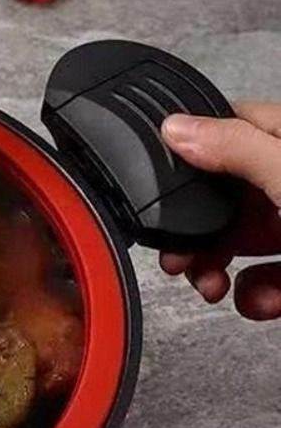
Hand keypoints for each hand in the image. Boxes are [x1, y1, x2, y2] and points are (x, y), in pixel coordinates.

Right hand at [160, 102, 280, 318]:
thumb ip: (237, 151)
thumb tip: (176, 127)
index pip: (231, 127)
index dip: (190, 151)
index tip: (163, 184)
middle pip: (224, 196)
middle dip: (197, 231)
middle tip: (179, 255)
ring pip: (239, 241)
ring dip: (216, 270)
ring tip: (213, 287)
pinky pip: (264, 278)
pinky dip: (255, 296)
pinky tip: (263, 301)